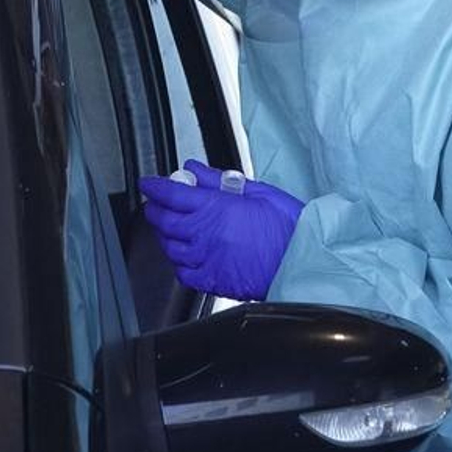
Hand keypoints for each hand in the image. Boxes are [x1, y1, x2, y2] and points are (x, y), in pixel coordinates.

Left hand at [140, 159, 304, 300]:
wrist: (304, 261)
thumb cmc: (289, 227)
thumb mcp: (258, 192)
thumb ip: (219, 180)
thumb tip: (195, 170)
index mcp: (214, 208)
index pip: (170, 194)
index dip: (154, 187)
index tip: (148, 184)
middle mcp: (204, 234)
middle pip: (164, 220)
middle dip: (155, 209)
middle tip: (156, 203)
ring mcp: (206, 259)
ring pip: (169, 247)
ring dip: (164, 235)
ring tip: (170, 228)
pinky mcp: (213, 281)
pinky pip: (183, 273)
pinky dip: (179, 262)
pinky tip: (186, 256)